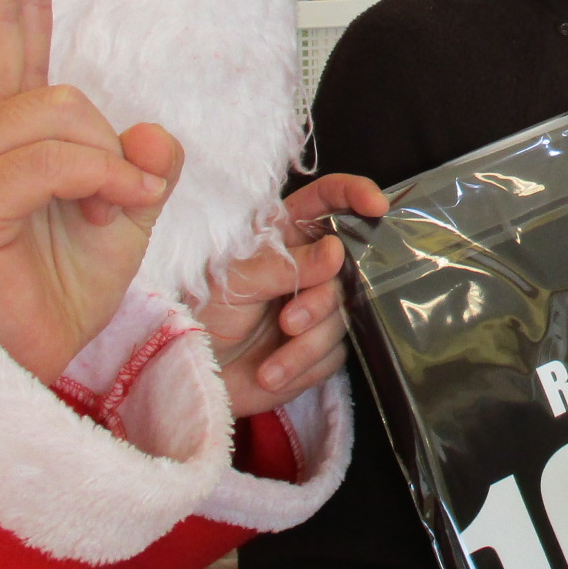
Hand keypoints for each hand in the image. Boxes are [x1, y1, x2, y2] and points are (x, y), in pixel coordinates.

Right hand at [0, 0, 181, 386]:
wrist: (14, 368)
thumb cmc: (55, 288)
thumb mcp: (124, 216)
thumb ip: (142, 165)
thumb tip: (152, 133)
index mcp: (11, 122)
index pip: (15, 18)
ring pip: (63, 108)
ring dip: (109, 159)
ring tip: (106, 207)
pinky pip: (56, 157)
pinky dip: (101, 180)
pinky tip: (107, 209)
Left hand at [195, 172, 387, 417]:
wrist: (191, 373)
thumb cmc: (202, 312)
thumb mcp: (234, 281)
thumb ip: (284, 266)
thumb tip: (336, 252)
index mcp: (285, 234)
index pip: (327, 200)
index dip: (355, 194)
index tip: (376, 206)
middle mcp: (308, 265)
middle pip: (347, 269)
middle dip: (321, 300)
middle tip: (289, 322)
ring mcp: (317, 306)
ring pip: (343, 315)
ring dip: (308, 343)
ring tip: (270, 365)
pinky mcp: (320, 346)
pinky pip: (334, 353)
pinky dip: (302, 366)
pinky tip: (271, 374)